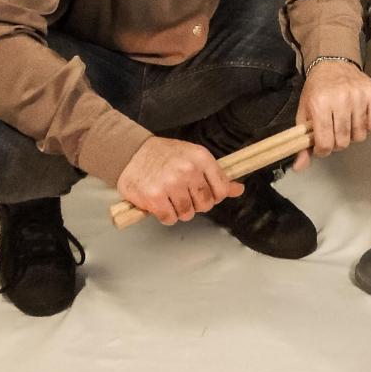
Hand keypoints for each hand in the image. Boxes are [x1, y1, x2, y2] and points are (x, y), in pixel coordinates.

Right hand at [115, 135, 242, 224]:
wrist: (132, 153)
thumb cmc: (165, 156)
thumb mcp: (194, 158)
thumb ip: (216, 176)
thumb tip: (238, 189)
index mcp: (201, 158)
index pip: (221, 189)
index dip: (213, 196)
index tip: (203, 193)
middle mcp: (188, 170)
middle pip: (205, 205)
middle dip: (195, 204)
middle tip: (183, 194)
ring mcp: (171, 184)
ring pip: (187, 214)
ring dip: (179, 211)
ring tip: (170, 197)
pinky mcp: (155, 197)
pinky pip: (170, 219)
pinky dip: (165, 215)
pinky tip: (160, 203)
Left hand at [291, 61, 370, 169]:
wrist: (333, 64)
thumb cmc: (317, 90)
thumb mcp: (304, 113)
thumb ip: (302, 142)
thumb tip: (299, 168)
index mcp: (320, 104)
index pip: (325, 142)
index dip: (323, 150)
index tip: (322, 146)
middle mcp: (340, 99)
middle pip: (344, 141)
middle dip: (337, 143)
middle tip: (334, 133)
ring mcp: (358, 96)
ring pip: (360, 136)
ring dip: (352, 135)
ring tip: (345, 124)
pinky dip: (367, 126)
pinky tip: (358, 118)